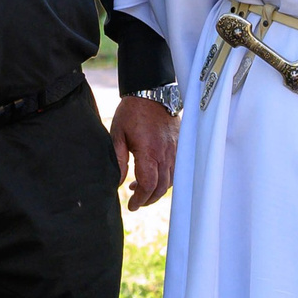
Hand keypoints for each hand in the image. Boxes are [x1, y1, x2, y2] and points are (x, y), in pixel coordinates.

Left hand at [110, 95, 178, 210]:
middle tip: (136, 202)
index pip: (148, 186)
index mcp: (149, 153)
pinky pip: (176, 170)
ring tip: (141, 188)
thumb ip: (118, 161)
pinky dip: (166, 179)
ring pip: (171, 181)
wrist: (151, 91)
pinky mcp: (179, 146)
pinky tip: (154, 175)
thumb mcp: (117, 136)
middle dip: (148, 199)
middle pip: (161, 188)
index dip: (140, 199)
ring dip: (157, 190)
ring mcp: (175, 151)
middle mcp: (166, 154)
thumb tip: (117, 183)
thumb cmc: (132, 112)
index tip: (131, 205)